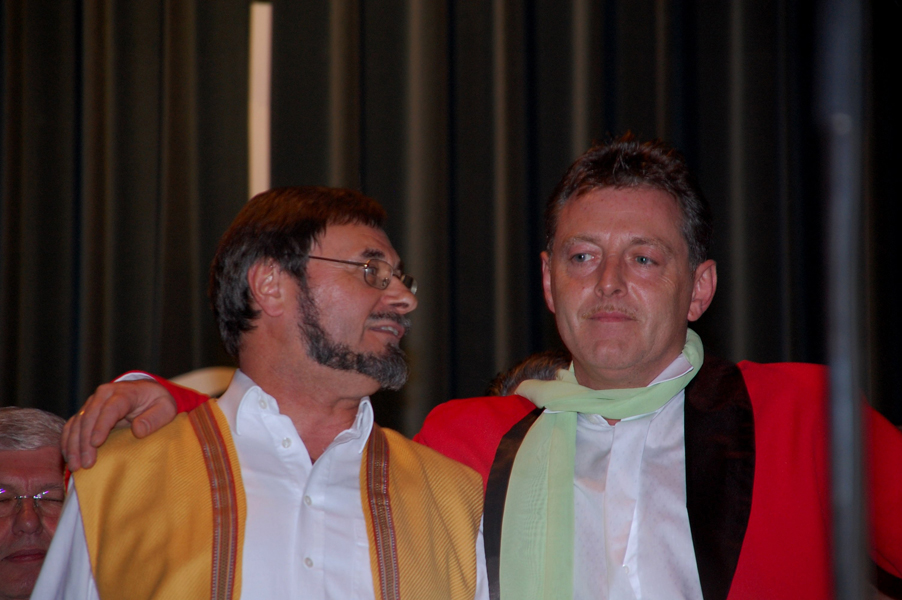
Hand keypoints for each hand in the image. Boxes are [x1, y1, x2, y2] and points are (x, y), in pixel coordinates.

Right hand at [62, 379, 176, 470]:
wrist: (146, 393)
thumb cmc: (157, 402)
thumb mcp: (166, 408)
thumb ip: (155, 418)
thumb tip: (138, 430)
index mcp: (124, 392)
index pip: (110, 408)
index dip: (101, 425)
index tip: (96, 443)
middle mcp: (104, 395)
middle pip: (89, 417)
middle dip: (85, 441)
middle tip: (86, 464)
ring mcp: (92, 403)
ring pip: (77, 423)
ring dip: (73, 445)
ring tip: (76, 466)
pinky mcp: (85, 413)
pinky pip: (71, 427)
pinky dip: (68, 442)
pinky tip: (69, 458)